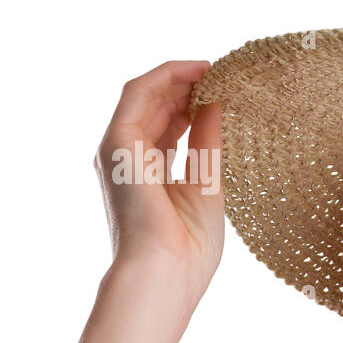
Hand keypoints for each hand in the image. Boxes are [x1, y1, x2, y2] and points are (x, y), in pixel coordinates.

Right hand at [93, 60, 223, 311]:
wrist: (166, 275)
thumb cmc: (189, 249)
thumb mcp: (207, 185)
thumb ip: (207, 143)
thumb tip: (216, 105)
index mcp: (147, 173)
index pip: (167, 125)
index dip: (193, 102)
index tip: (224, 90)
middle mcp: (127, 158)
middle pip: (155, 105)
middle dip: (188, 85)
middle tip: (224, 73)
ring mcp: (118, 150)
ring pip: (145, 93)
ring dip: (179, 76)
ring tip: (214, 67)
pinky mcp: (118, 143)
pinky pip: (140, 93)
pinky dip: (168, 77)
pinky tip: (198, 71)